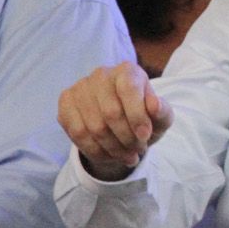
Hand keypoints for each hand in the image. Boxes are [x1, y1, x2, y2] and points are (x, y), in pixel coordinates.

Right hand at [58, 62, 173, 180]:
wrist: (121, 125)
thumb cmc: (144, 117)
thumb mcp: (161, 117)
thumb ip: (163, 111)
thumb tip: (155, 106)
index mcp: (127, 70)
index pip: (129, 89)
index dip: (137, 116)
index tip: (145, 137)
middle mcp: (101, 74)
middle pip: (111, 112)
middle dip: (127, 138)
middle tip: (138, 151)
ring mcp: (80, 87)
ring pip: (94, 126)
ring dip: (113, 148)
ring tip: (127, 157)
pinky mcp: (66, 103)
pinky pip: (77, 133)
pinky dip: (95, 150)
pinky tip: (109, 156)